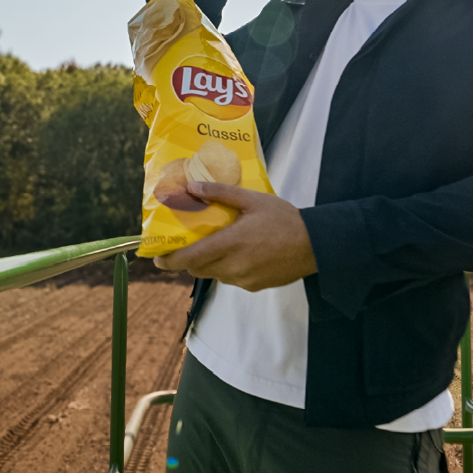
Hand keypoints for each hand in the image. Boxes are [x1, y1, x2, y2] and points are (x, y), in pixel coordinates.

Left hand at [153, 182, 317, 290]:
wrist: (315, 245)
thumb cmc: (284, 219)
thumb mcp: (252, 200)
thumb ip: (220, 193)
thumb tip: (192, 187)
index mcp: (231, 244)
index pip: (190, 259)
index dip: (170, 261)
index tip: (157, 258)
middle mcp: (234, 267)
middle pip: (198, 269)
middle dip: (188, 260)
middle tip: (186, 245)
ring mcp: (244, 279)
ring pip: (214, 274)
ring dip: (209, 262)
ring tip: (217, 244)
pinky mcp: (254, 286)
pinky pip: (231, 279)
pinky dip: (227, 267)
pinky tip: (240, 252)